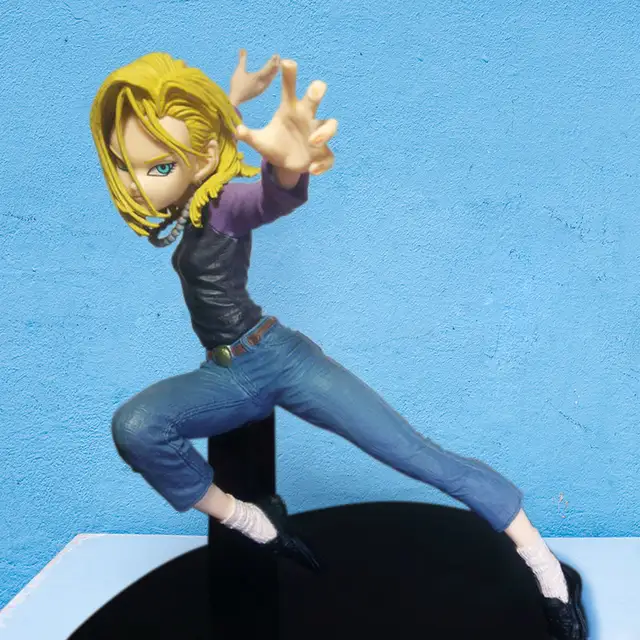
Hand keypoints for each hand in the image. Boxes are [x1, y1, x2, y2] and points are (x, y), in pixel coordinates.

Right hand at [229, 49, 279, 106]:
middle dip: (276, 65)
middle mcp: (262, 83)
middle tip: (279, 58)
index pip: (269, 67)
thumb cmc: (237, 84)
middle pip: (272, 73)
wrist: (236, 99)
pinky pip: (268, 83)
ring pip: (271, 79)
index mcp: (258, 77)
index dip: (273, 61)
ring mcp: (262, 88)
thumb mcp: (239, 70)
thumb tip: (242, 49)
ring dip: (274, 72)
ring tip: (277, 66)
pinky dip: (271, 78)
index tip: (277, 55)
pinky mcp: (260, 92)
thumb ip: (242, 59)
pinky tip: (270, 77)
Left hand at [235, 60, 336, 176]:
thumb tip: (237, 130)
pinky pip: (329, 156)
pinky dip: (322, 163)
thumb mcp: (260, 141)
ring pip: (330, 125)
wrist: (285, 164)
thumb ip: (249, 135)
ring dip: (324, 132)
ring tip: (312, 142)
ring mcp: (317, 135)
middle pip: (315, 99)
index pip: (290, 88)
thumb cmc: (274, 145)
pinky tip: (312, 169)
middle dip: (317, 91)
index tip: (287, 62)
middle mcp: (306, 118)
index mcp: (290, 110)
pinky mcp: (322, 154)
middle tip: (316, 89)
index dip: (290, 75)